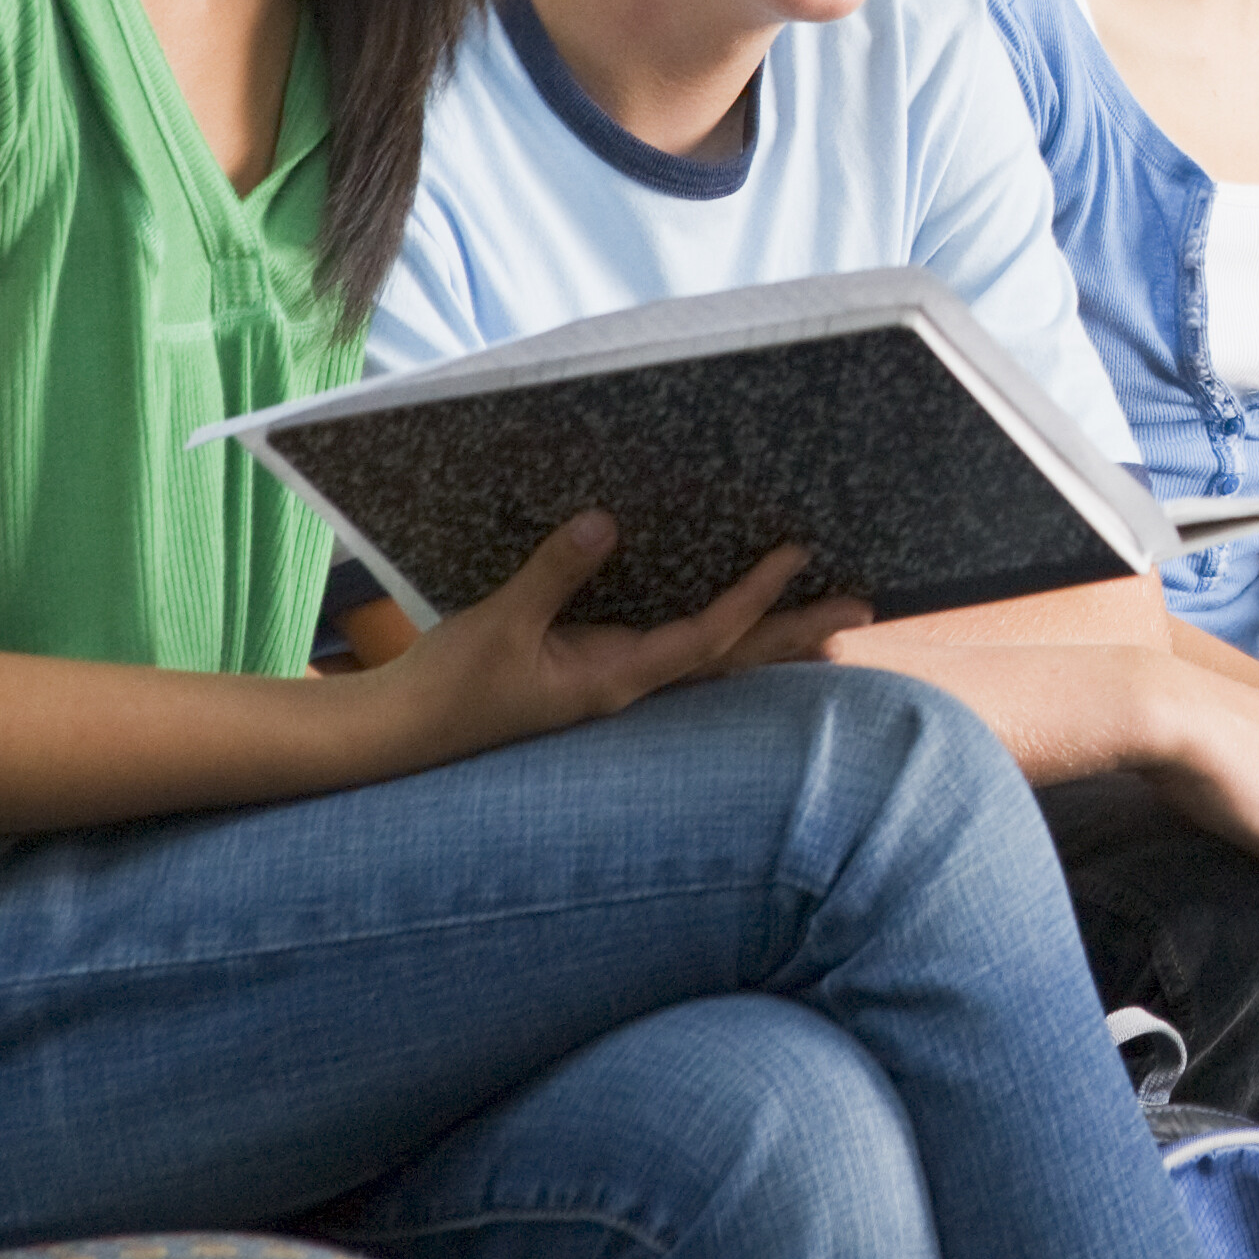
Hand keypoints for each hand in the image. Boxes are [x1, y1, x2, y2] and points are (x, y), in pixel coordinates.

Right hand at [367, 515, 864, 768]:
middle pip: (733, 661)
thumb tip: (604, 521)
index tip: (799, 554)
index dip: (756, 598)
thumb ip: (553, 574)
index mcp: (615, 680)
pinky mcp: (590, 680)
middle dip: (796, 633)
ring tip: (827, 628)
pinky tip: (735, 630)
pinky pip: (672, 659)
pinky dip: (716, 640)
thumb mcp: (500, 623)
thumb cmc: (446, 688)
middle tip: (862, 607)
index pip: (708, 639)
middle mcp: (627, 689)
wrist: (396, 738)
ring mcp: (612, 690)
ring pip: (710, 666)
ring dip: (767, 643)